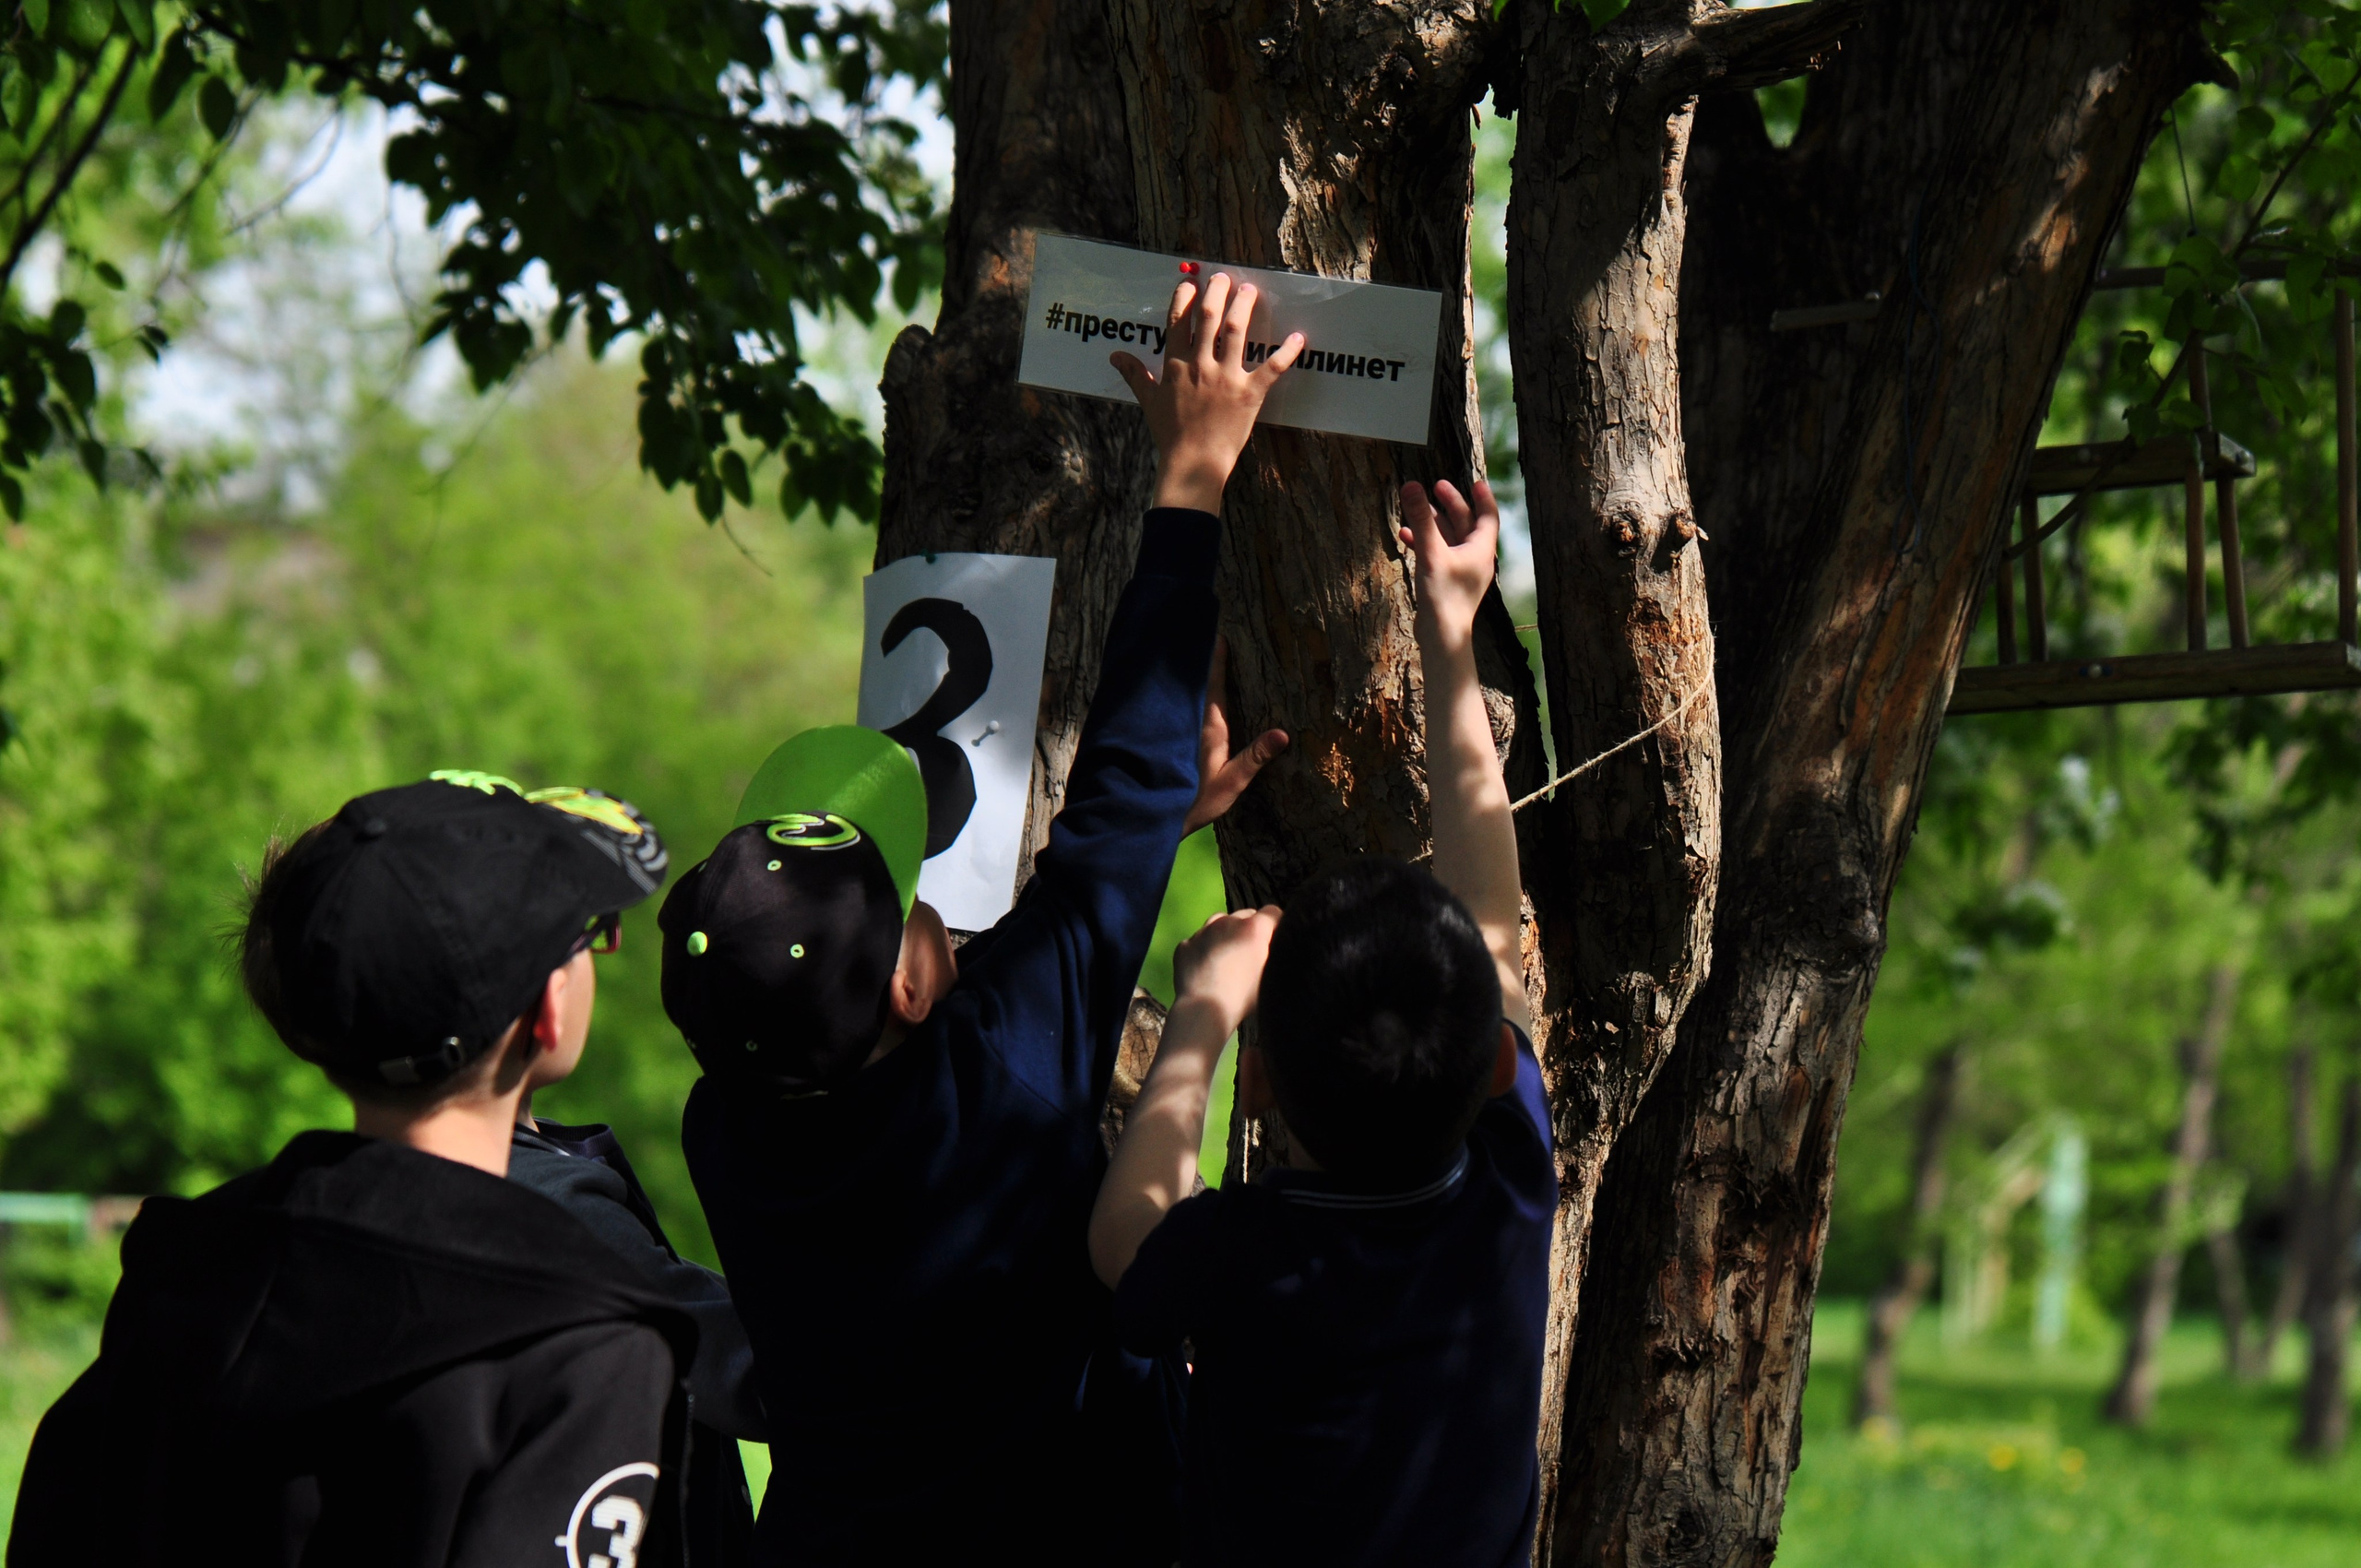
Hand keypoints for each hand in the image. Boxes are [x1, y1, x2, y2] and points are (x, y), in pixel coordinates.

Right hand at [1112, 272, 1303, 514]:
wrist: (1193, 463)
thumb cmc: (1170, 434)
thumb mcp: (1149, 401)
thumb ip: (1135, 374)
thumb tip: (1115, 356)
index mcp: (1176, 365)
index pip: (1178, 320)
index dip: (1184, 296)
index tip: (1191, 283)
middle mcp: (1200, 365)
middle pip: (1209, 316)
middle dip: (1216, 291)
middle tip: (1223, 278)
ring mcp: (1226, 377)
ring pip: (1237, 330)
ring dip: (1244, 305)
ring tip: (1250, 290)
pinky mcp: (1250, 394)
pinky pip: (1272, 367)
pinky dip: (1287, 352)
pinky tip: (1299, 337)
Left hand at [1171, 906, 1280, 1037]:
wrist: (1203, 1010)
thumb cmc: (1244, 998)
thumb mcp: (1272, 977)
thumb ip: (1278, 956)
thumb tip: (1279, 949)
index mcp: (1254, 928)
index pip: (1273, 912)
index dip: (1277, 926)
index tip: (1277, 941)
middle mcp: (1228, 921)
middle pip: (1246, 914)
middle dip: (1252, 929)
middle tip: (1252, 954)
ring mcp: (1203, 931)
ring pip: (1220, 922)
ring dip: (1227, 934)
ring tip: (1228, 958)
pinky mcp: (1185, 945)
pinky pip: (1200, 940)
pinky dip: (1205, 948)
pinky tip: (1206, 968)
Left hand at [1184, 637, 1287, 834]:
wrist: (1150, 817)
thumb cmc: (1194, 802)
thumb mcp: (1230, 783)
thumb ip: (1254, 757)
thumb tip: (1283, 734)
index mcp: (1208, 728)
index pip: (1213, 686)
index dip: (1216, 661)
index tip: (1219, 635)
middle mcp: (1189, 723)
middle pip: (1197, 685)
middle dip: (1202, 663)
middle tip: (1208, 636)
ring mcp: (1176, 730)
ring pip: (1185, 696)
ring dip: (1191, 679)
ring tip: (1197, 657)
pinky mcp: (1166, 740)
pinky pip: (1177, 709)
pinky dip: (1182, 696)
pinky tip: (1184, 694)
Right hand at [1398, 479, 1501, 648]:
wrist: (1442, 635)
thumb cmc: (1443, 595)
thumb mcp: (1431, 553)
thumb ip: (1421, 519)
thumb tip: (1411, 485)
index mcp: (1481, 549)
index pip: (1488, 516)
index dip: (1483, 497)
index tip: (1475, 482)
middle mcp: (1475, 559)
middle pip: (1466, 524)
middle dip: (1451, 505)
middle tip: (1437, 486)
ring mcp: (1462, 571)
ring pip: (1449, 539)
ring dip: (1433, 524)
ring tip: (1416, 509)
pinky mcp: (1448, 582)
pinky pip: (1438, 554)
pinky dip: (1425, 543)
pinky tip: (1406, 537)